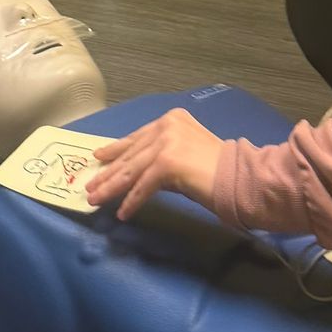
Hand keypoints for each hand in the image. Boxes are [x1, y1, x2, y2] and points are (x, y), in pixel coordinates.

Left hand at [85, 107, 224, 220]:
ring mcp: (167, 142)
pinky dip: (132, 201)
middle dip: (108, 173)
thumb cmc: (218, 170)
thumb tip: (132, 170)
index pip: (137, 137)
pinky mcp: (167, 163)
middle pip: (131, 154)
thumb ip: (161, 154)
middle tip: (90, 187)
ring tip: (96, 200)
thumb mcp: (185, 152)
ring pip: (132, 170)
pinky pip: (143, 186)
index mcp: (171, 119)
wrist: (241, 178)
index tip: (99, 159)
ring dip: (112, 188)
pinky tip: (124, 213)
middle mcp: (167, 126)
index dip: (116, 151)